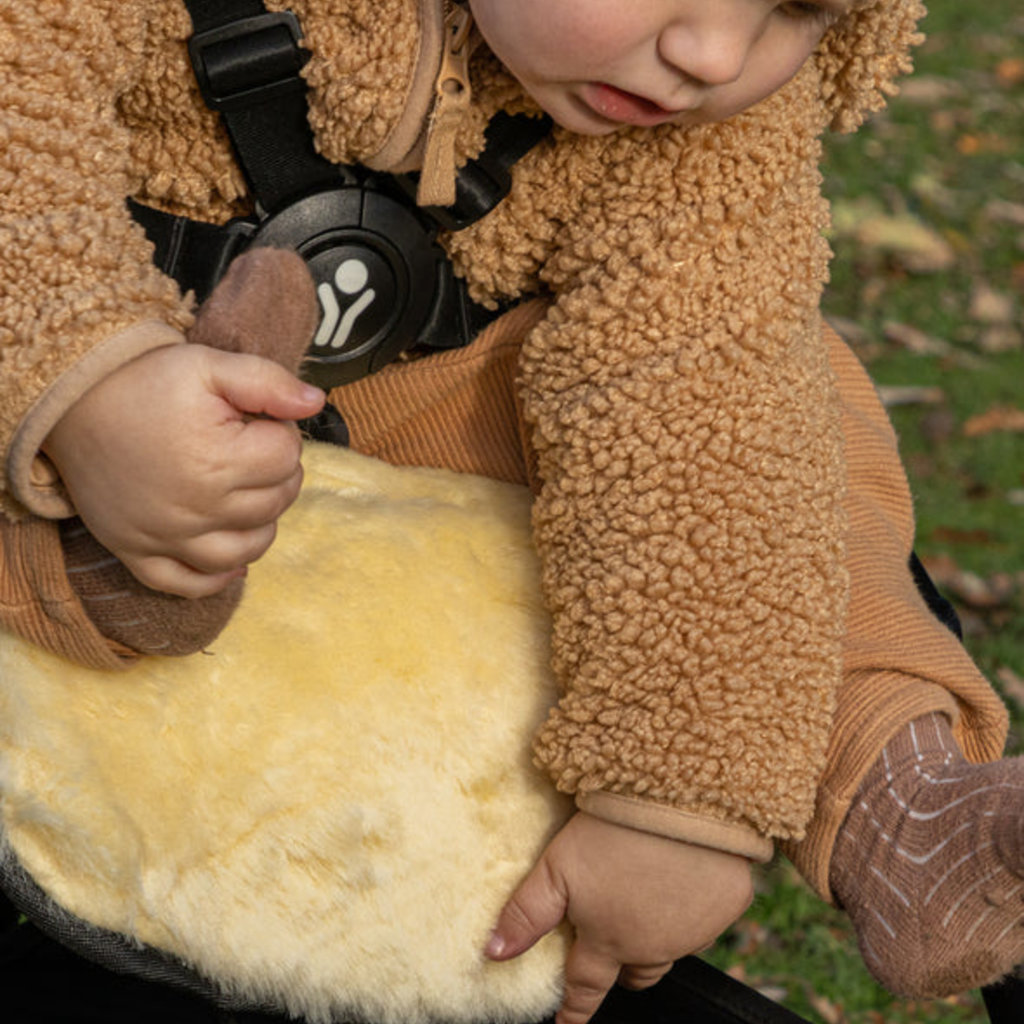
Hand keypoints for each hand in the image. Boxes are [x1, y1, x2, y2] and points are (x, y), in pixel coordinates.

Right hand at [44, 342, 323, 597]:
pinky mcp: (138, 552)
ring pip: (245, 550)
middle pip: (275, 503)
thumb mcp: (208, 365)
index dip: (281, 431)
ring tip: (247, 494)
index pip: (287, 456)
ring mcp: (166, 536)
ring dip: (261, 526)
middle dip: (276, 473)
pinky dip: (216, 578)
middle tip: (249, 449)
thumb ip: (268, 382)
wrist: (71, 402)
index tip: (256, 419)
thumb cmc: (145, 382)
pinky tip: (230, 560)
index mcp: (217, 460)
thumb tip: (314, 404)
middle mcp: (196, 507)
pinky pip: (187, 584)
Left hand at [485, 812, 753, 1023]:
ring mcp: (697, 928)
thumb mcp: (557, 868)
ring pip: (673, 947)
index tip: (568, 1022)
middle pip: (635, 973)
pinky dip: (695, 905)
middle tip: (611, 951)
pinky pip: (710, 916)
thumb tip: (494, 953)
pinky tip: (685, 873)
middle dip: (621, 970)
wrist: (680, 797)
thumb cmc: (613, 830)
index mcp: (610, 940)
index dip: (575, 1007)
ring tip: (645, 901)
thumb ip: (526, 913)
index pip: (587, 987)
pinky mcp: (729, 902)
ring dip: (658, 935)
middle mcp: (655, 945)